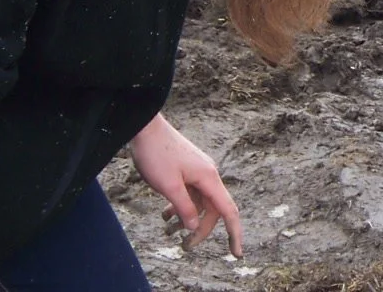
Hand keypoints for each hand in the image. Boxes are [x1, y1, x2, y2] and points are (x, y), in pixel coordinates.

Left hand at [131, 113, 243, 255]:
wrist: (146, 127)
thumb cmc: (156, 154)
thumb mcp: (168, 186)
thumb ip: (184, 208)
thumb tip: (194, 227)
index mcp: (208, 178)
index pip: (228, 211)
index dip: (234, 233)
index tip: (237, 254)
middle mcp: (208, 175)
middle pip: (212, 210)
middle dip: (200, 230)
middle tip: (184, 247)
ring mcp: (197, 171)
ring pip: (198, 202)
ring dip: (186, 218)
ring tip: (167, 230)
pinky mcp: (187, 169)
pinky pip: (190, 193)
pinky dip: (180, 205)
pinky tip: (165, 214)